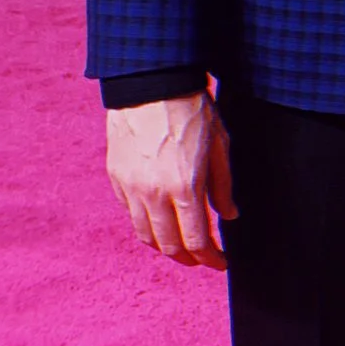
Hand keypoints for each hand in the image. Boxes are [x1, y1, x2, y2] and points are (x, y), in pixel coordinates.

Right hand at [106, 90, 234, 267]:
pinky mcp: (115, 177)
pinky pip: (129, 212)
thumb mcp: (220, 144)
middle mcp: (153, 194)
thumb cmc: (191, 109)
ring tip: (179, 244)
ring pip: (144, 234)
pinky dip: (145, 222)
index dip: (210, 259)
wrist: (151, 83)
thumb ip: (223, 185)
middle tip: (201, 258)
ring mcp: (130, 187)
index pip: (196, 242)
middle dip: (188, 259)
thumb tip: (229, 215)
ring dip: (164, 245)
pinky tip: (158, 217)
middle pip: (168, 246)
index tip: (220, 262)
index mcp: (184, 188)